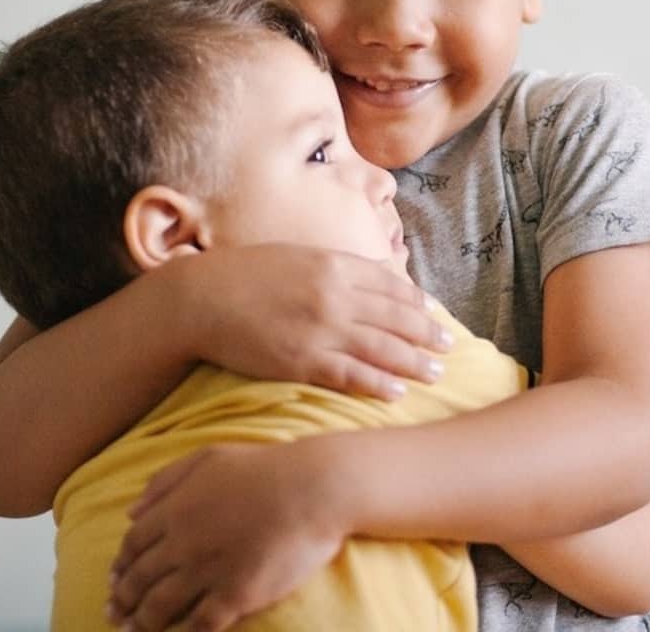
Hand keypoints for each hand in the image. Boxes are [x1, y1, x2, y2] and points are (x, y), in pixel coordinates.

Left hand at [107, 441, 345, 631]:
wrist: (314, 488)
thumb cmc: (265, 468)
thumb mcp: (208, 458)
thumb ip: (165, 481)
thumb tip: (131, 511)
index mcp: (175, 509)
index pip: (132, 545)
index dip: (120, 566)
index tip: (113, 580)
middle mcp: (183, 542)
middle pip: (139, 579)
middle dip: (122, 600)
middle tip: (114, 615)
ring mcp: (208, 570)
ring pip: (161, 606)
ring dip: (143, 623)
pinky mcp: (236, 594)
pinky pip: (199, 624)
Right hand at [174, 244, 451, 400]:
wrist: (200, 298)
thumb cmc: (245, 275)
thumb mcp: (297, 256)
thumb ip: (334, 266)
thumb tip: (369, 272)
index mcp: (334, 265)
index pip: (391, 285)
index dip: (417, 302)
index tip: (435, 314)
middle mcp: (335, 295)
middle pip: (395, 317)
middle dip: (426, 333)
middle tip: (449, 347)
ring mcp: (320, 329)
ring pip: (381, 348)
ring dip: (414, 362)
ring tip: (436, 373)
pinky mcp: (302, 360)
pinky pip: (350, 375)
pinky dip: (378, 384)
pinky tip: (397, 393)